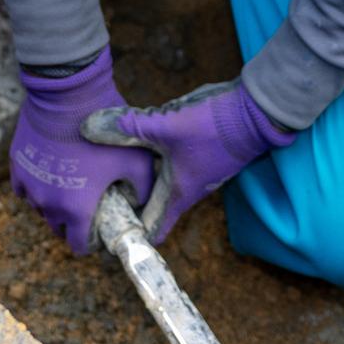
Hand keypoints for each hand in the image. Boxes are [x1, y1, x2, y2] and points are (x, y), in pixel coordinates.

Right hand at [9, 49, 155, 254]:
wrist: (68, 94)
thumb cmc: (104, 130)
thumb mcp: (137, 162)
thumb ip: (142, 192)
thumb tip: (138, 204)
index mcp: (76, 209)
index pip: (80, 246)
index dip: (93, 242)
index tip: (101, 227)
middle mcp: (48, 203)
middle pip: (60, 228)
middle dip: (74, 222)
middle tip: (89, 203)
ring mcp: (30, 184)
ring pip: (42, 207)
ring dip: (56, 203)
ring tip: (73, 182)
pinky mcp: (18, 165)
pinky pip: (26, 188)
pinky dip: (39, 185)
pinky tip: (53, 172)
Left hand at [84, 80, 294, 243]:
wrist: (257, 111)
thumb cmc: (215, 127)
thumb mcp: (164, 127)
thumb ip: (127, 129)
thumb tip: (87, 129)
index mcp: (177, 193)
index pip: (150, 228)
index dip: (127, 233)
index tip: (102, 229)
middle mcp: (187, 188)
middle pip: (151, 203)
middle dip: (125, 198)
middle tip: (93, 187)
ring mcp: (196, 170)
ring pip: (160, 179)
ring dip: (138, 175)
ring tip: (107, 162)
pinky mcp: (201, 152)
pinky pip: (169, 159)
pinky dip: (152, 155)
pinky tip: (138, 135)